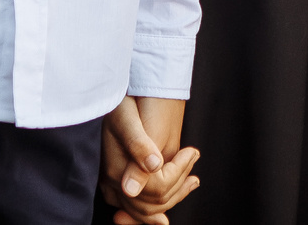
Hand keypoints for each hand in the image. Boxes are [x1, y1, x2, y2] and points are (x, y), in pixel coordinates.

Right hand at [99, 96, 197, 222]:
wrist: (116, 99)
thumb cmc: (122, 106)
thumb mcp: (128, 120)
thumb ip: (138, 146)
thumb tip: (153, 167)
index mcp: (117, 171)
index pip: (156, 190)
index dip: (178, 173)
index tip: (191, 151)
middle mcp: (114, 184)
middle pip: (152, 204)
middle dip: (178, 188)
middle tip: (194, 168)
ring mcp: (115, 187)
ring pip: (147, 209)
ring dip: (173, 197)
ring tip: (192, 181)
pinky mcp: (120, 184)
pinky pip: (139, 207)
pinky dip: (159, 205)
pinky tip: (173, 198)